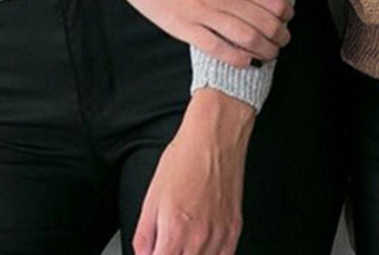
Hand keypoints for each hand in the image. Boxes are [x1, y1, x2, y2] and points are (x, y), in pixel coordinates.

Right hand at [15, 0, 292, 66]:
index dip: (285, 12)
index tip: (289, 17)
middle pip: (263, 24)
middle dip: (279, 35)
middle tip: (285, 39)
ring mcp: (203, 14)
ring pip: (245, 39)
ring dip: (264, 49)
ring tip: (271, 53)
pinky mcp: (185, 29)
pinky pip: (218, 49)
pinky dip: (237, 58)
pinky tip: (246, 61)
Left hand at [133, 89, 254, 254]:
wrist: (216, 136)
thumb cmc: (186, 158)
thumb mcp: (152, 196)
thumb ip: (144, 235)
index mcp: (174, 232)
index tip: (154, 252)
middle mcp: (199, 239)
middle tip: (167, 245)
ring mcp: (220, 235)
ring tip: (183, 245)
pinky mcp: (235, 228)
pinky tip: (202, 249)